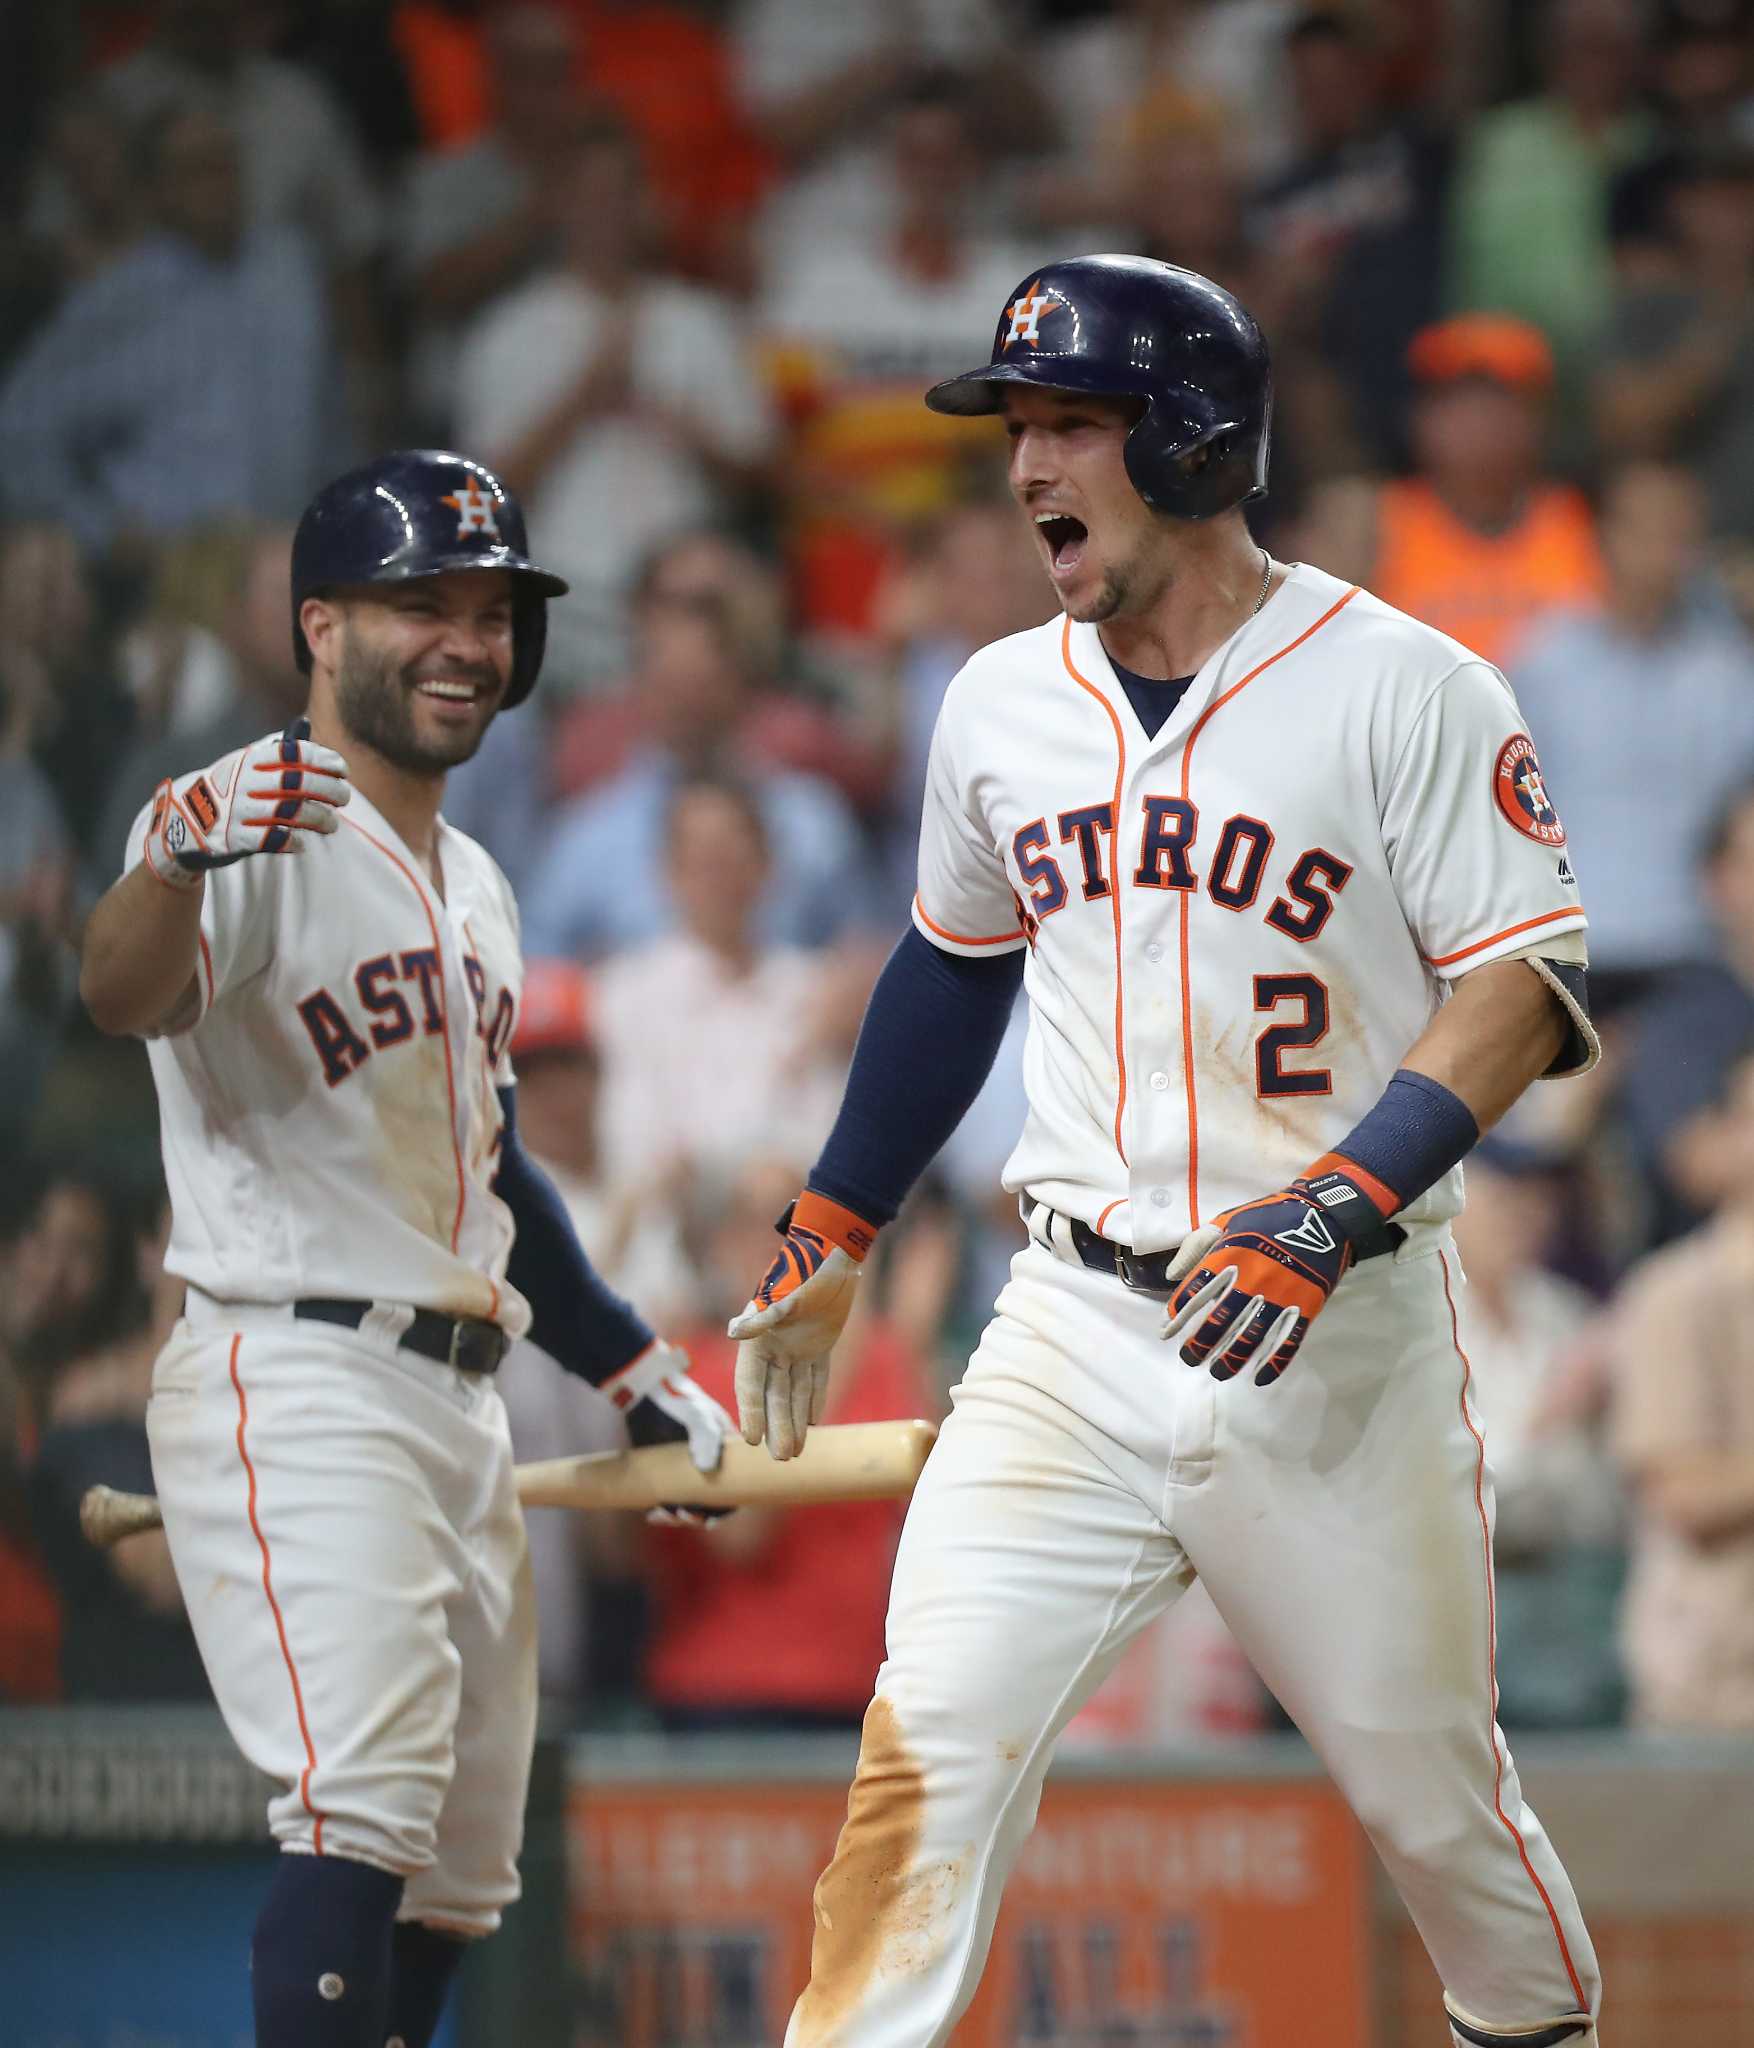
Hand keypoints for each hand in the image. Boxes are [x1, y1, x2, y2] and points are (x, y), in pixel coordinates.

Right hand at [143, 718, 349, 889]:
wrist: (181, 821)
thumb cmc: (228, 790)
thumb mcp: (246, 765)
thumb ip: (278, 751)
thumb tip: (305, 722)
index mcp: (250, 760)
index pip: (294, 753)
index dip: (324, 760)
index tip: (343, 770)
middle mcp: (243, 781)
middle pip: (297, 782)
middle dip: (329, 789)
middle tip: (345, 798)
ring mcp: (237, 810)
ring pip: (289, 811)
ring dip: (318, 818)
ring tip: (332, 824)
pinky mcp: (233, 838)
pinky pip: (271, 840)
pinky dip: (292, 840)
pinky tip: (303, 841)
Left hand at [600, 1339, 734, 1525]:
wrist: (643, 1392)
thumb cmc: (676, 1400)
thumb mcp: (696, 1415)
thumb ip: (706, 1437)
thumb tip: (708, 1469)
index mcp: (725, 1452)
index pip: (735, 1488)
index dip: (725, 1510)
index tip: (709, 1521)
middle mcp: (709, 1464)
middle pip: (710, 1503)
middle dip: (697, 1515)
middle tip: (682, 1515)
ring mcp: (686, 1470)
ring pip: (687, 1504)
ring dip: (677, 1516)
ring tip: (662, 1515)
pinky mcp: (665, 1472)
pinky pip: (667, 1499)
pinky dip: (662, 1510)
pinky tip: (651, 1514)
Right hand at [727, 1192, 874, 1459]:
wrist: (834, 1252)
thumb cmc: (805, 1270)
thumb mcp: (786, 1295)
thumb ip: (762, 1316)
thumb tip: (734, 1333)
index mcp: (758, 1337)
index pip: (750, 1384)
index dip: (750, 1412)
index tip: (750, 1441)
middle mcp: (774, 1346)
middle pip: (773, 1396)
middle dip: (777, 1427)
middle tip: (782, 1459)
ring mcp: (796, 1347)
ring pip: (793, 1392)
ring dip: (794, 1421)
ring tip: (795, 1453)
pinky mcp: (819, 1345)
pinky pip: (815, 1379)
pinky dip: (814, 1399)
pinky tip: (813, 1422)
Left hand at [1163, 1168, 1371, 1385]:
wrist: (1323, 1217)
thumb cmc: (1267, 1218)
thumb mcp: (1226, 1222)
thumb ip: (1195, 1247)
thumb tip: (1170, 1276)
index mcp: (1228, 1256)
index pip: (1195, 1292)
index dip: (1178, 1316)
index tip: (1166, 1333)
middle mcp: (1250, 1280)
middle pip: (1219, 1320)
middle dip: (1200, 1344)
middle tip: (1189, 1359)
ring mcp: (1279, 1296)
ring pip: (1250, 1337)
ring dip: (1231, 1359)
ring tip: (1218, 1373)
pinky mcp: (1305, 1306)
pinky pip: (1288, 1341)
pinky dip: (1274, 1363)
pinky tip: (1259, 1378)